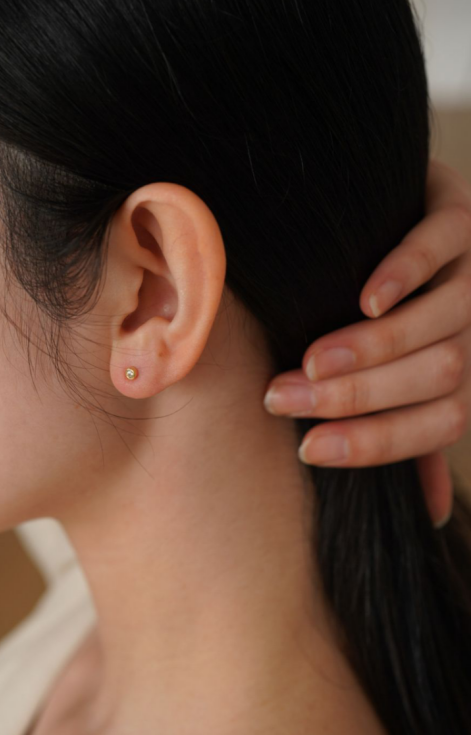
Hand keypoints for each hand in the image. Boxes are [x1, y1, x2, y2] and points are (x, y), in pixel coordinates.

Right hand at [263, 158, 470, 528]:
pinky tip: (365, 298)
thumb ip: (420, 433)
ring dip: (371, 348)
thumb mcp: (424, 378)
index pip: (435, 425)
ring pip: (437, 323)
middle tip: (281, 399)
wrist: (431, 218)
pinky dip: (402, 275)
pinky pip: (438, 248)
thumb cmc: (415, 310)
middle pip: (434, 377)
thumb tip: (435, 517)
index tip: (308, 449)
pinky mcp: (464, 217)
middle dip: (355, 398)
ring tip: (312, 360)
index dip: (374, 444)